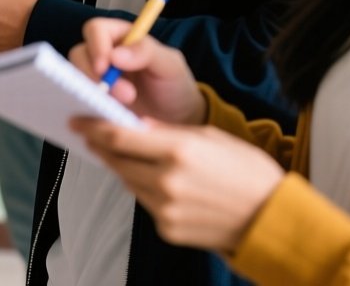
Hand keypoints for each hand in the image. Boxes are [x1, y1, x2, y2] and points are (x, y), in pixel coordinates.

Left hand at [67, 117, 283, 252]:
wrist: (271, 218)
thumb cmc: (247, 171)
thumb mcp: (211, 138)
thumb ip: (168, 133)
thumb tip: (135, 126)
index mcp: (179, 151)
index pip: (119, 137)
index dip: (93, 128)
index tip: (77, 121)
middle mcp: (167, 181)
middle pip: (116, 161)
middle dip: (100, 146)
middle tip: (89, 135)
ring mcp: (165, 208)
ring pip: (127, 181)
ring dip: (120, 167)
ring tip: (119, 154)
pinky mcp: (167, 229)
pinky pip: (144, 202)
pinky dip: (142, 188)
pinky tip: (151, 179)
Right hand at [69, 18, 205, 124]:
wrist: (178, 120)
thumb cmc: (175, 87)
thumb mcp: (171, 65)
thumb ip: (147, 52)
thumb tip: (115, 55)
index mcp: (122, 37)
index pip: (96, 30)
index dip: (96, 46)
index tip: (105, 67)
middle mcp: (104, 55)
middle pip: (79, 54)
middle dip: (95, 75)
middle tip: (125, 95)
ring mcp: (96, 79)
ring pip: (75, 77)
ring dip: (93, 93)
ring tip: (121, 108)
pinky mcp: (93, 101)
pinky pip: (78, 99)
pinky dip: (86, 106)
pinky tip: (106, 116)